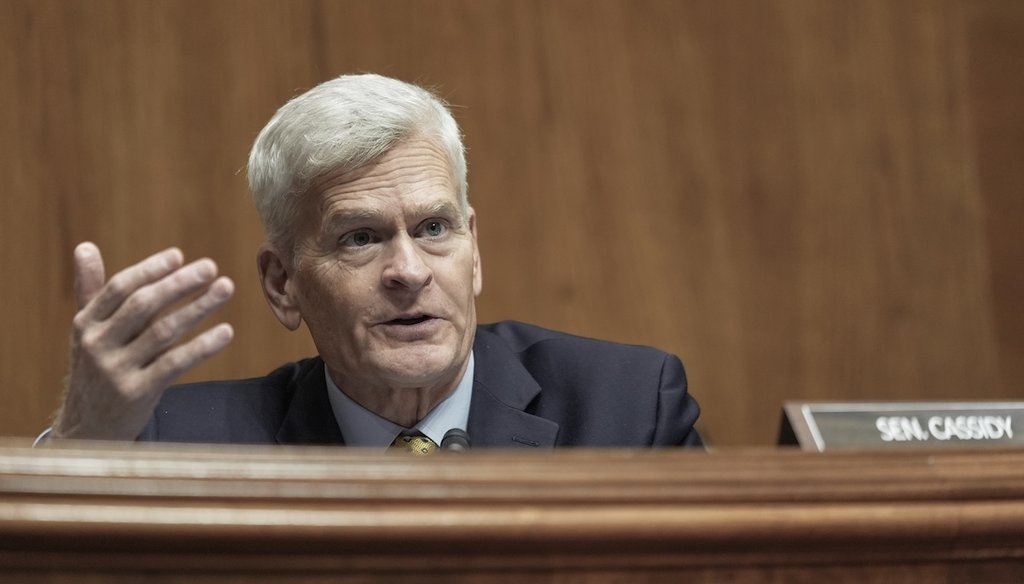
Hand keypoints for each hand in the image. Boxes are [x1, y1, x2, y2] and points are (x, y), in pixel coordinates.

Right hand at [52, 242, 234, 439]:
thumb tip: (85, 247)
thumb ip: (91, 291)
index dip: (150, 270)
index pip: (119, 288)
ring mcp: (116, 370)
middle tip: (212, 267)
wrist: (87, 433)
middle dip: (179, 284)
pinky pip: (174, 364)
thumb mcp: (87, 333)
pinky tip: (226, 332)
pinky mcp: (136, 393)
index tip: (179, 256)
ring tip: (225, 289)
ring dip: (198, 307)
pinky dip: (202, 346)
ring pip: (162, 332)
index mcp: (86, 324)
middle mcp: (97, 344)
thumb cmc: (95, 372)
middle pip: (142, 305)